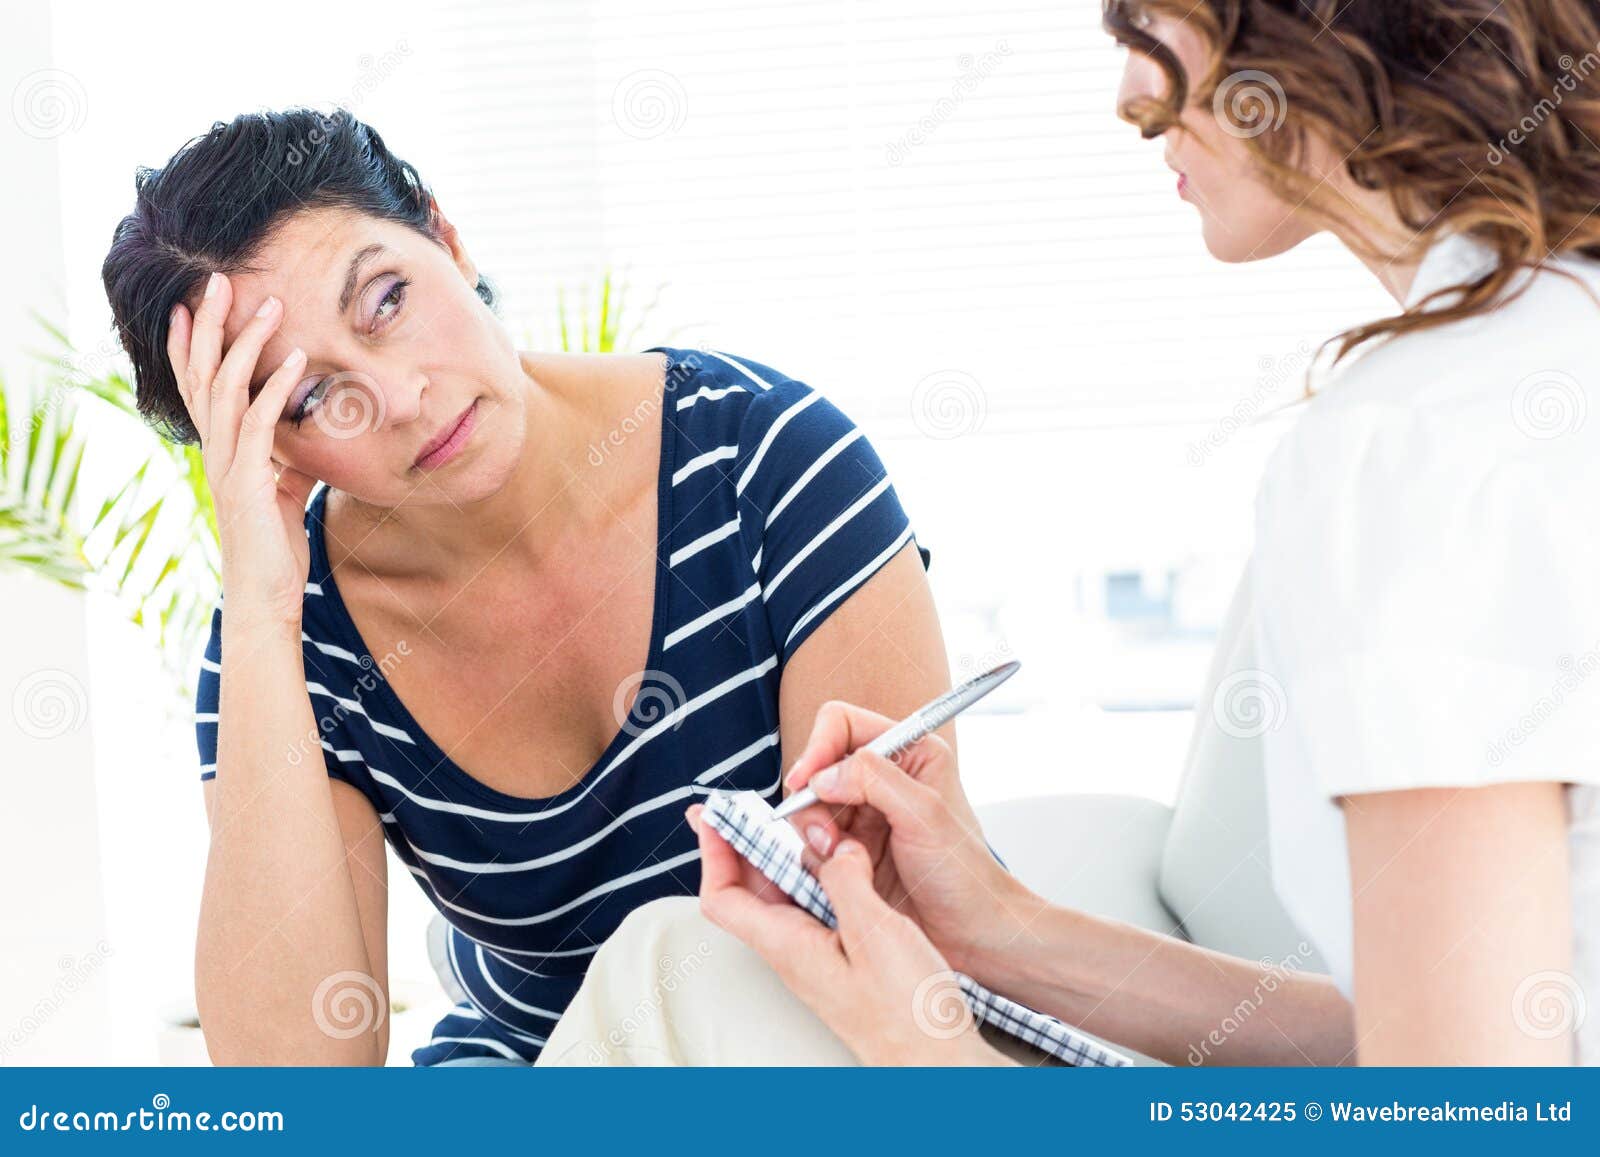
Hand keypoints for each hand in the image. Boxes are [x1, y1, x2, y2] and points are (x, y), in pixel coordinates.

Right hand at [168, 273, 318, 627]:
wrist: (266, 598)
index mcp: (221, 452)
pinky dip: (278, 387)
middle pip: (203, 374)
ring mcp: (229, 465)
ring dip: (247, 343)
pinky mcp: (250, 480)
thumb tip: (306, 447)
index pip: (198, 387)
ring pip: (228, 389)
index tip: (188, 305)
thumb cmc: (275, 551)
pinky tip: (298, 359)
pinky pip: (263, 424)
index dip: (189, 346)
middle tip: (217, 279)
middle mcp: (216, 451)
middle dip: (208, 325)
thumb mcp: (285, 497)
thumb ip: (289, 466)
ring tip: (268, 303)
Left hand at [690, 807, 1006, 1065]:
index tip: (714, 815)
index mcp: (788, 947)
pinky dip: (823, 875)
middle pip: (751, 892)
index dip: (714, 853)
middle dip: (747, 845)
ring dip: (789, 856)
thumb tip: (830, 844)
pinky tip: (846, 859)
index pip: (723, 897)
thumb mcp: (874, 931)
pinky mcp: (847, 960)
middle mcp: (796, 953)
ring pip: (788, 897)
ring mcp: (820, 958)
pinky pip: (819, 908)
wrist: (939, 1064)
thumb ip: (844, 879)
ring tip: (802, 820)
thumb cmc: (907, 1013)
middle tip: (750, 805)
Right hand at [779, 700, 1043, 979]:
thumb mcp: (925, 815)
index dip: (818, 746)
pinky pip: (812, 841)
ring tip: (839, 856)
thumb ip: (874, 780)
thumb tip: (824, 774)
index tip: (805, 780)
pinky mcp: (850, 849)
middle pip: (818, 765)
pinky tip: (844, 872)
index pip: (843, 724)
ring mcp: (863, 814)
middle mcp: (881, 778)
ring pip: (810, 805)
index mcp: (908, 752)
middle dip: (813, 798)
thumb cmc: (964, 873)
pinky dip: (818, 856)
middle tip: (826, 834)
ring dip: (815, 831)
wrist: (969, 931)